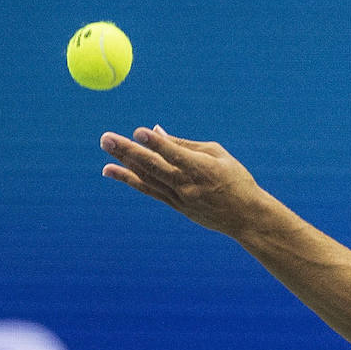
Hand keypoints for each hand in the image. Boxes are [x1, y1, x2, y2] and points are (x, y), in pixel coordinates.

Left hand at [100, 127, 271, 236]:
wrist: (245, 218)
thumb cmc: (235, 180)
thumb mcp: (217, 154)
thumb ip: (185, 144)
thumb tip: (157, 132)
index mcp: (202, 169)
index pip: (175, 154)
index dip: (156, 143)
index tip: (139, 131)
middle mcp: (187, 185)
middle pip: (153, 166)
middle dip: (128, 151)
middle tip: (107, 138)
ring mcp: (179, 198)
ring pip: (146, 178)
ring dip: (123, 162)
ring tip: (105, 146)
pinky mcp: (175, 206)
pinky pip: (148, 190)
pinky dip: (129, 180)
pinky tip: (111, 171)